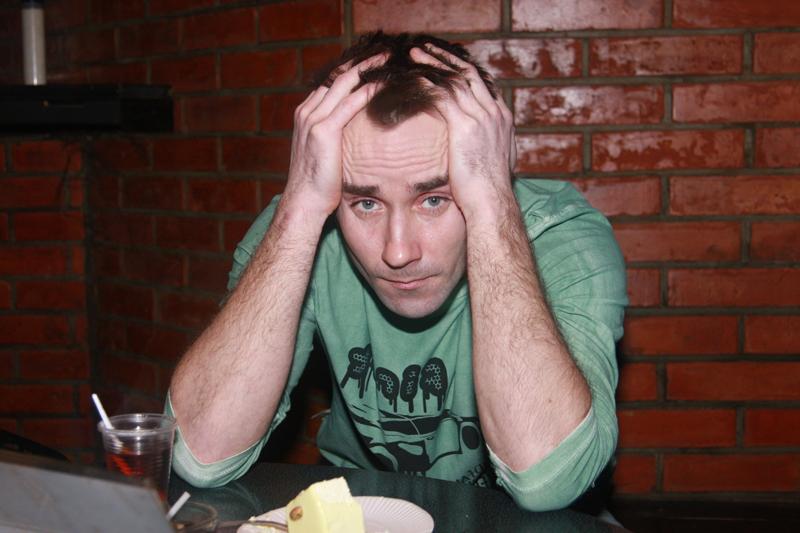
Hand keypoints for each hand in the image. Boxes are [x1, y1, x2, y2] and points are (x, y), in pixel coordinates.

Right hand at [282, 55, 384, 215]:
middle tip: (384, 54)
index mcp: (306, 114)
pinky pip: (350, 102)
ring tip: (387, 60)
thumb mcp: (325, 153)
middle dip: (361, 62)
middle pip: (336, 76)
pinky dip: (368, 90)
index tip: (372, 63)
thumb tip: (355, 134)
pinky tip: (383, 83)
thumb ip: (336, 136)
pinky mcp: (324, 130)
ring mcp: (313, 119)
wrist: (305, 202)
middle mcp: (307, 111)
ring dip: (367, 69)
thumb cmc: (319, 184)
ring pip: (343, 83)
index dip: (351, 70)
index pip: (330, 82)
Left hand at [409, 45, 515, 219]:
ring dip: (433, 64)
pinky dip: (426, 83)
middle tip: (427, 49)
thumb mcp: (495, 163)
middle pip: (469, 73)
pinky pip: (442, 95)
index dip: (463, 70)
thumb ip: (489, 146)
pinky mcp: (464, 125)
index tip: (447, 63)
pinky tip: (412, 78)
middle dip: (446, 58)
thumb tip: (480, 148)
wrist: (491, 201)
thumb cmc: (489, 191)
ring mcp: (481, 117)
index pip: (483, 84)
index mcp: (502, 119)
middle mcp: (494, 113)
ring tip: (415, 55)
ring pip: (455, 78)